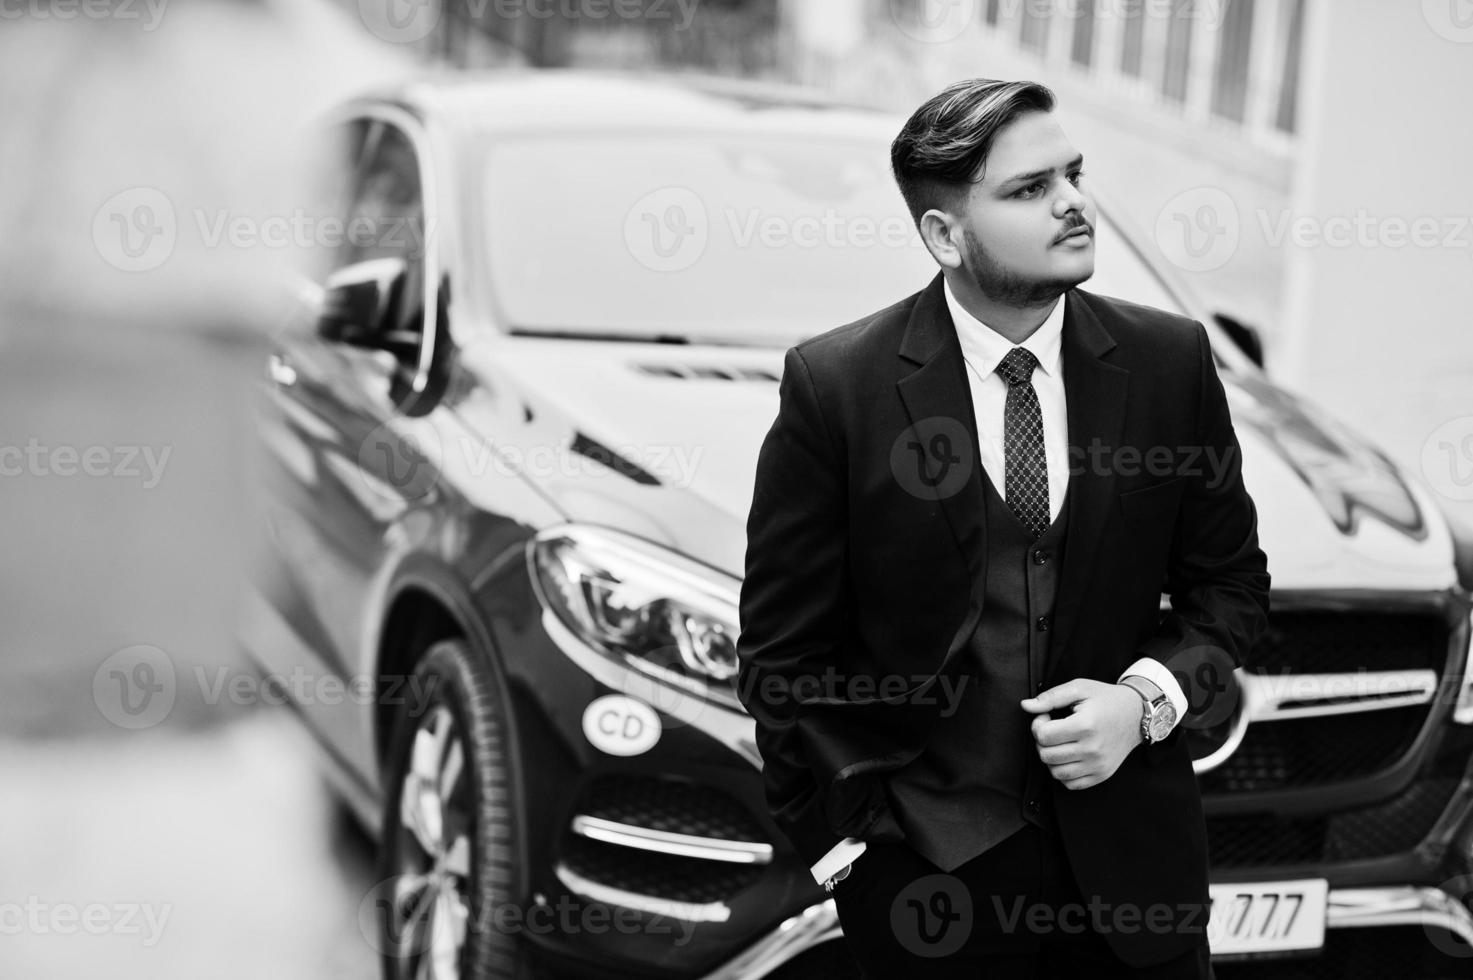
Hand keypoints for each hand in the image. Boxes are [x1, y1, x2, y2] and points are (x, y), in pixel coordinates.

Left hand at [1020, 679, 1141, 790]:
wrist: (1137, 714)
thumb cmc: (1106, 699)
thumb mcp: (1079, 688)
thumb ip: (1050, 697)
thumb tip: (1025, 706)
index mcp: (1086, 725)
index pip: (1043, 736)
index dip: (1038, 724)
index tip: (1047, 716)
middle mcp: (1092, 749)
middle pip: (1046, 755)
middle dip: (1041, 741)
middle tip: (1052, 729)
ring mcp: (1098, 765)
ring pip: (1055, 772)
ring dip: (1051, 758)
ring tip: (1060, 742)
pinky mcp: (1102, 775)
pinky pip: (1070, 784)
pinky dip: (1063, 772)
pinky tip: (1068, 755)